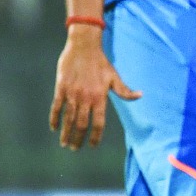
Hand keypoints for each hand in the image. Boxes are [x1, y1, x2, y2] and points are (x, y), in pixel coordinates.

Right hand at [48, 26, 140, 149]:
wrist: (83, 46)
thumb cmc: (101, 62)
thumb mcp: (115, 77)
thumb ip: (125, 91)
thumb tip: (141, 95)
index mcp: (100, 98)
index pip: (98, 123)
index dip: (95, 136)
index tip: (92, 145)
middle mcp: (86, 98)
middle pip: (81, 124)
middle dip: (78, 139)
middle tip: (75, 149)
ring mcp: (72, 94)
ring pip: (68, 118)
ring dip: (66, 133)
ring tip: (65, 144)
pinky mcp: (61, 88)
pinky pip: (56, 107)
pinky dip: (54, 118)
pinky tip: (54, 128)